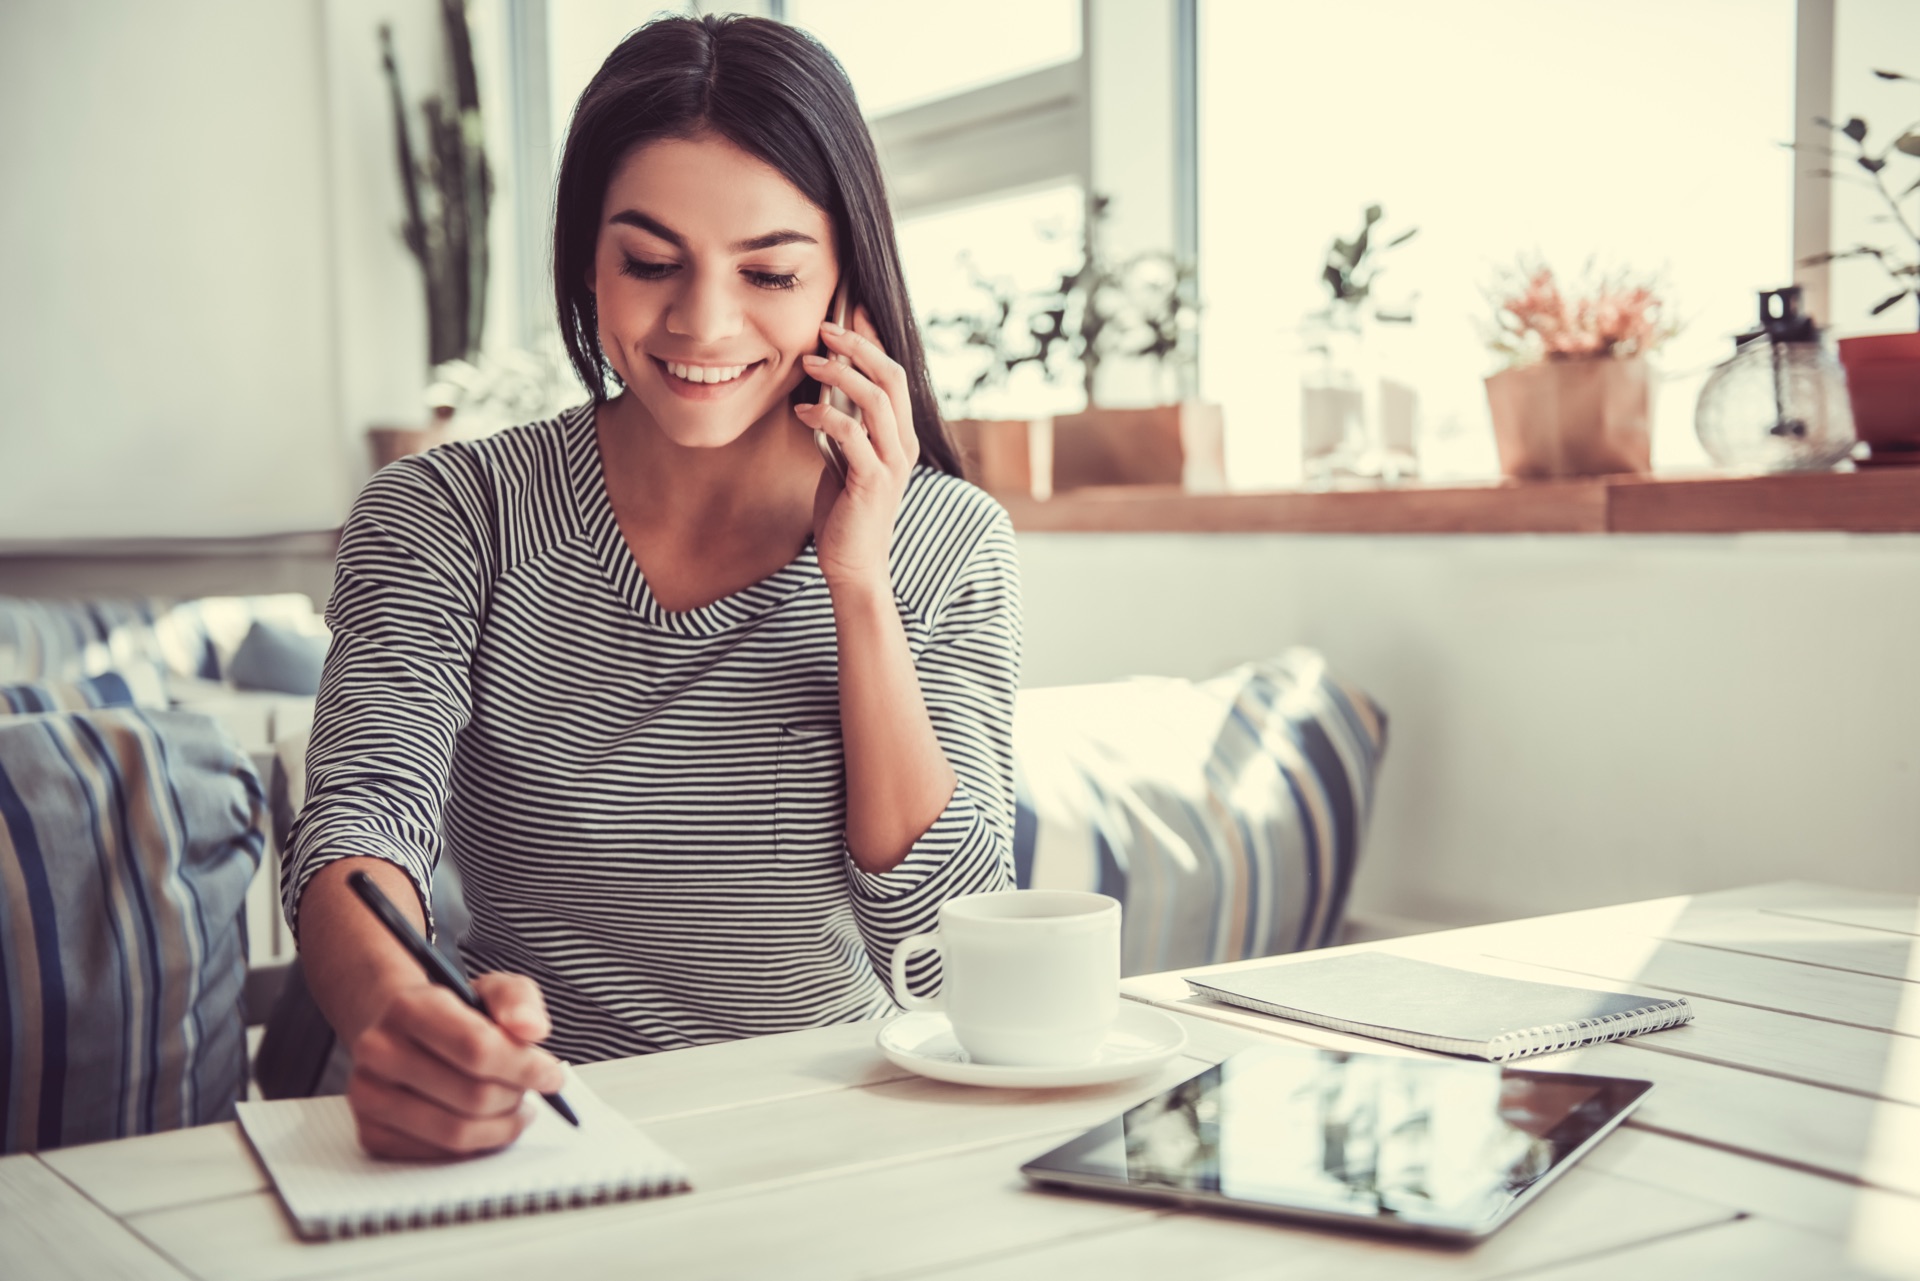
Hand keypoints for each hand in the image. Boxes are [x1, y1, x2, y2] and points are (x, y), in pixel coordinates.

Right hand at [345, 971, 565, 1160]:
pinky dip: (475, 1144)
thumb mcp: (492, 990)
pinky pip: (438, 1155)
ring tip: (515, 1107)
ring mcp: (368, 1095)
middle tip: (530, 1089)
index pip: (477, 1049)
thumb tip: (532, 1030)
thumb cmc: (454, 1014)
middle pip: (472, 1096)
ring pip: (456, 1132)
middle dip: (515, 1096)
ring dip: (500, 1126)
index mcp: (408, 1007)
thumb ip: (518, 1000)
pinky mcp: (370, 1132)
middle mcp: (379, 1051)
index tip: (552, 1074)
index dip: (524, 1067)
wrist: (403, 1033)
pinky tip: (487, 1124)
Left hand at [794, 306, 919, 588]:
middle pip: (892, 377)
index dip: (874, 340)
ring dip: (840, 375)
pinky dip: (826, 418)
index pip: (895, 375)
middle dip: (859, 346)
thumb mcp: (845, 460)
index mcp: (900, 436)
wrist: (855, 567)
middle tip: (826, 328)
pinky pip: (853, 435)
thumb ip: (844, 428)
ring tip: (809, 364)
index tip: (850, 311)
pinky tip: (802, 413)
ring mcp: (892, 463)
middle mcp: (903, 444)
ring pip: (876, 400)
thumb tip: (822, 392)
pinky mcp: (874, 482)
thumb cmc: (845, 513)